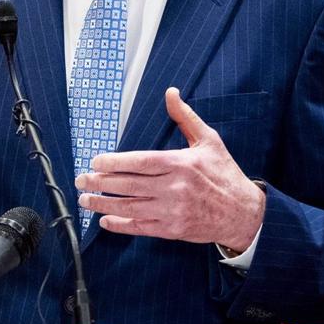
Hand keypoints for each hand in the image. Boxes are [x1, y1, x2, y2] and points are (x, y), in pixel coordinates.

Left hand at [75, 87, 264, 251]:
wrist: (243, 213)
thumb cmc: (225, 174)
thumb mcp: (209, 140)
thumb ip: (185, 117)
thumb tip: (171, 93)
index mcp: (180, 163)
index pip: (140, 162)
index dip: (114, 162)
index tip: (95, 161)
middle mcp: (174, 188)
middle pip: (129, 185)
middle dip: (100, 183)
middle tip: (80, 179)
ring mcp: (172, 211)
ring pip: (130, 207)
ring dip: (103, 204)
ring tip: (84, 199)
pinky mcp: (173, 230)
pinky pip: (141, 227)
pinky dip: (120, 225)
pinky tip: (104, 220)